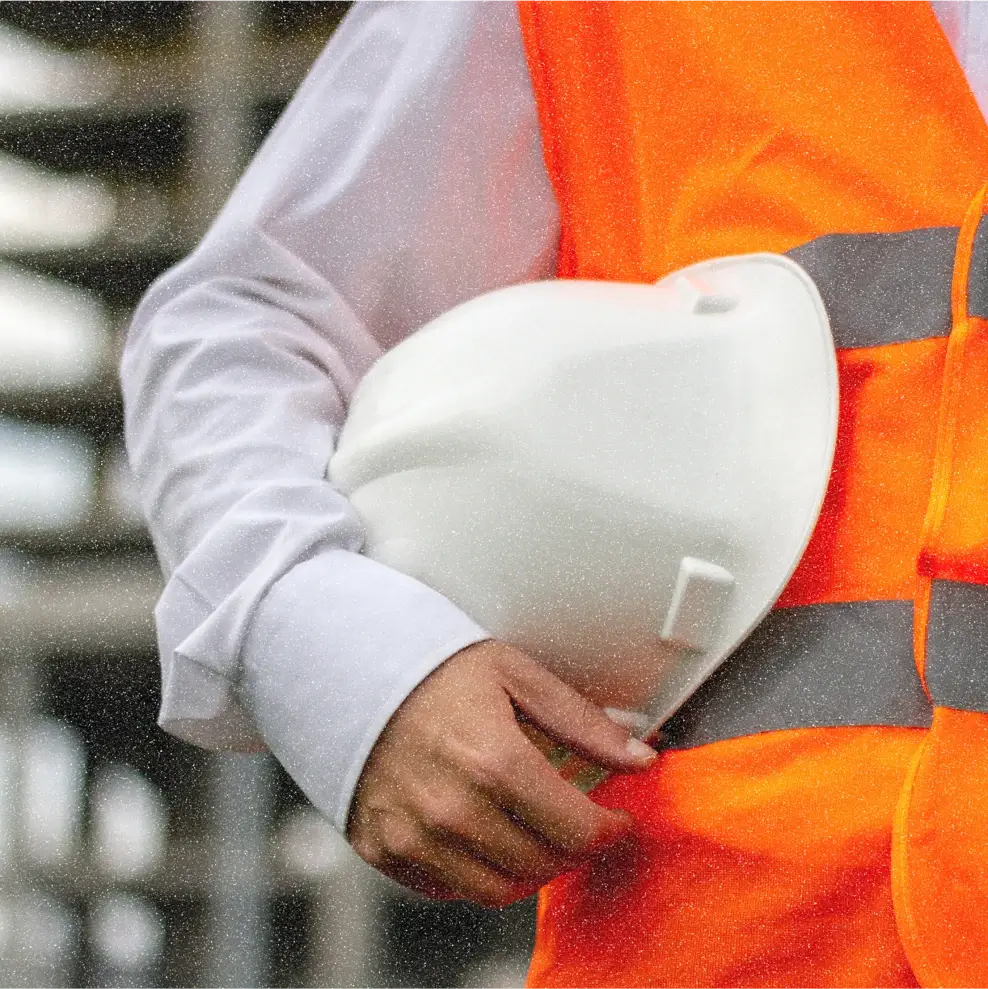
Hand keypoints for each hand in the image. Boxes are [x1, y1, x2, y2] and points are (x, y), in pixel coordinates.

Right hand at [347, 640, 656, 906]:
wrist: (345, 668)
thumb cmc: (432, 666)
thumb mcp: (516, 675)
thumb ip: (582, 723)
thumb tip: (639, 758)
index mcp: (494, 761)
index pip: (578, 831)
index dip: (610, 830)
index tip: (615, 820)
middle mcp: (453, 809)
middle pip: (543, 864)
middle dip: (573, 848)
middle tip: (576, 821)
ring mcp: (414, 835)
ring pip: (498, 889)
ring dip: (530, 867)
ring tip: (532, 829)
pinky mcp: (384, 848)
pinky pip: (448, 887)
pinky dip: (476, 870)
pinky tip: (483, 831)